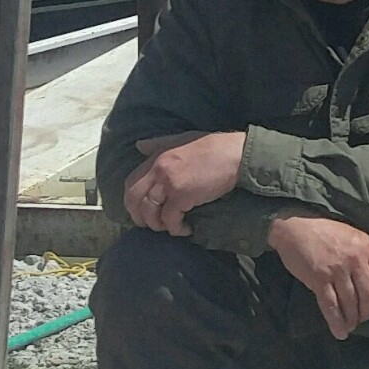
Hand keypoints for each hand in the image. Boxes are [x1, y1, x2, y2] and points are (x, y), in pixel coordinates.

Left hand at [122, 131, 245, 234]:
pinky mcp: (182, 196)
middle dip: (139, 216)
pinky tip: (186, 229)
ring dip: (158, 225)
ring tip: (170, 227)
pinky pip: (169, 219)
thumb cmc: (214, 146)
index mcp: (158, 156)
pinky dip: (176, 229)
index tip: (142, 210)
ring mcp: (169, 182)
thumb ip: (159, 143)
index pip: (131, 182)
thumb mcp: (183, 138)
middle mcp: (158, 169)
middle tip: (151, 225)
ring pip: (149, 212)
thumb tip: (138, 145)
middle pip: (133, 199)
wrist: (237, 154)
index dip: (133, 200)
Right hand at [267, 214, 368, 340]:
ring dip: (352, 319)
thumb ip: (363, 255)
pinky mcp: (319, 280)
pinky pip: (331, 306)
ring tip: (350, 326)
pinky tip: (340, 332)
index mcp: (367, 246)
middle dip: (368, 311)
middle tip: (363, 318)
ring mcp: (337, 270)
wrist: (296, 228)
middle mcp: (355, 258)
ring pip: (351, 302)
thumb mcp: (353, 237)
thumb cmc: (325, 233)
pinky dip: (337, 322)